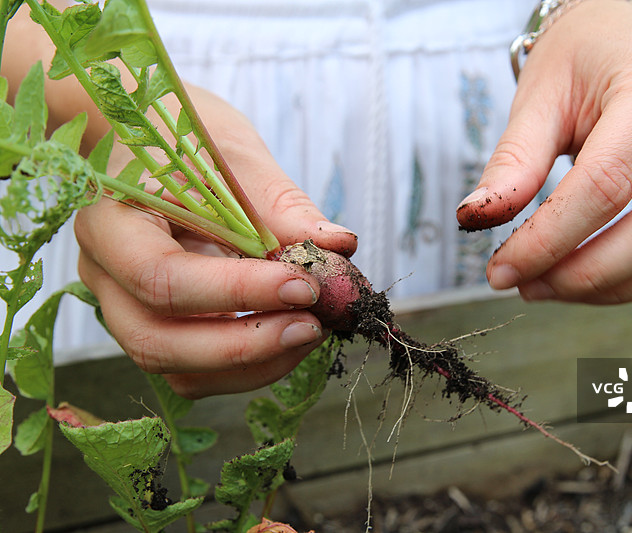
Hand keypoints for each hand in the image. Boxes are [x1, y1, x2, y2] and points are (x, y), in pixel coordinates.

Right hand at [76, 86, 357, 397]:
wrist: (158, 144)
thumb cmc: (192, 141)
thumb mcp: (236, 157)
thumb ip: (281, 206)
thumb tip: (339, 246)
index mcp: (111, 221)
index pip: (161, 276)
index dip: (237, 291)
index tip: (305, 286)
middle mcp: (104, 276)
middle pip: (156, 341)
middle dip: (244, 345)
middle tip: (313, 325)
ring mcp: (124, 309)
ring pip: (177, 368)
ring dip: (252, 364)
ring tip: (311, 331)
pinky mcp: (155, 328)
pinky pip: (194, 372)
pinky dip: (247, 368)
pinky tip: (290, 338)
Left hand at [456, 0, 631, 303]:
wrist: (629, 36)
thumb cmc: (583, 57)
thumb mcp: (538, 95)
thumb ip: (512, 160)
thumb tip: (474, 219)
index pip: (606, 184)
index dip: (551, 239)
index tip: (503, 269)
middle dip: (587, 274)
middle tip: (527, 286)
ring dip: (614, 287)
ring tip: (549, 285)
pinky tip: (587, 275)